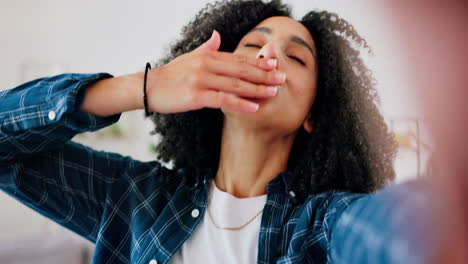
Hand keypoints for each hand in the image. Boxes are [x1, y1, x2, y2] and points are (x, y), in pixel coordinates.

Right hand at [146, 30, 285, 113]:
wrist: (148, 87)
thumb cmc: (170, 75)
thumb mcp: (189, 58)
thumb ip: (206, 48)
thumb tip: (217, 34)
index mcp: (208, 57)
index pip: (238, 59)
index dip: (258, 62)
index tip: (275, 65)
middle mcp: (207, 66)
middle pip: (241, 70)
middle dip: (264, 74)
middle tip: (282, 78)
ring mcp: (201, 80)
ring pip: (235, 84)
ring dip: (257, 89)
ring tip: (274, 92)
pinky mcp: (196, 96)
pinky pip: (223, 100)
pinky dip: (240, 104)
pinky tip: (254, 108)